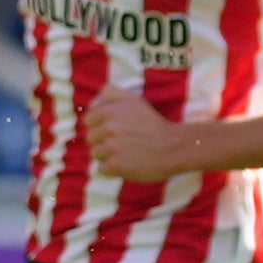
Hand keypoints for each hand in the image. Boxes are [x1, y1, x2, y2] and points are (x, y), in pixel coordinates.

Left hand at [83, 85, 202, 180]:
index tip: (115, 130)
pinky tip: (127, 163)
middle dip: (103, 141)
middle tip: (123, 142)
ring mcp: (112, 147)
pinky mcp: (117, 165)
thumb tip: (91, 104)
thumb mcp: (134, 100)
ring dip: (107, 155)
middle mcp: (109, 127)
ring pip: (95, 154)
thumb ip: (110, 93)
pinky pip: (102, 169)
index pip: (88, 121)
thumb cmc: (152, 123)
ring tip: (125, 153)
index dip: (100, 126)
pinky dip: (113, 169)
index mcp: (110, 111)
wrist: (173, 147)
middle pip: (91, 138)